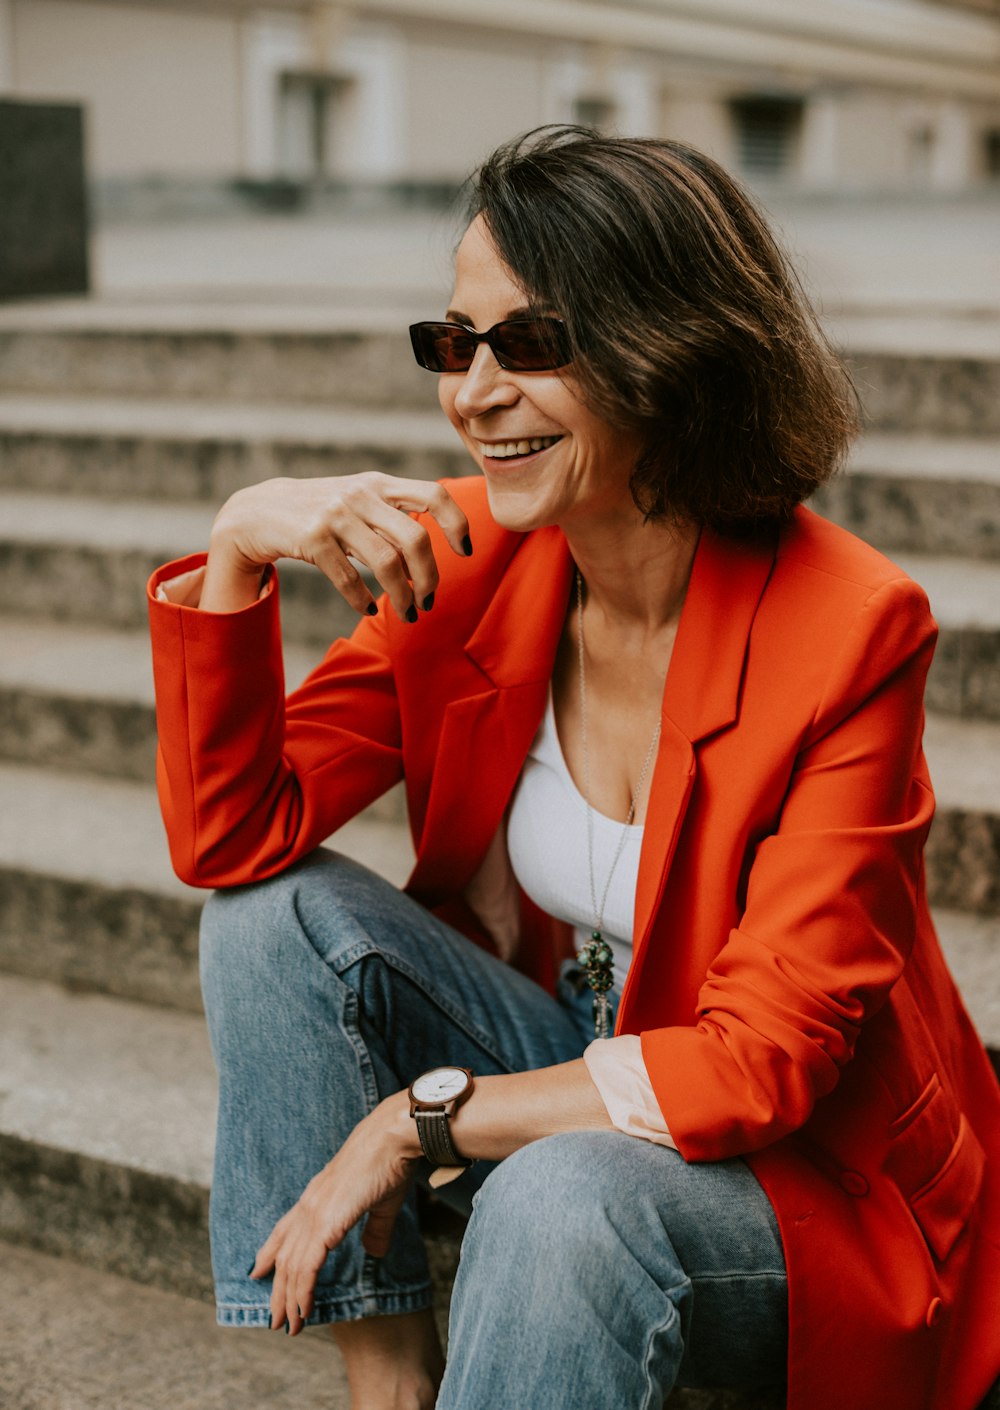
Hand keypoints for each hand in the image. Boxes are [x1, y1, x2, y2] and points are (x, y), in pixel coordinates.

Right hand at [202, 472, 470, 618]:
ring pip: (387, 563)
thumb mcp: (358, 501)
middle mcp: (361, 494)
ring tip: (407, 613)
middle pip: (415, 539)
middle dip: (429, 577)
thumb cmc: (321, 512)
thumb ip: (393, 516)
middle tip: (428, 600)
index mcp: (380, 483)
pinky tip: (369, 610)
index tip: (464, 553)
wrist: (258, 511)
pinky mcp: (312, 537)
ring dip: (402, 596)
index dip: (457, 524)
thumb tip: (428, 557)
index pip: (434, 495)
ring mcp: (336, 514)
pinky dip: (364, 600)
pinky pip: (350, 578)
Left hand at [249, 1095, 420, 1334]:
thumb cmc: (390, 1161)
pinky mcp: (326, 1222)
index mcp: (319, 1195)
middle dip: (278, 1289)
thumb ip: (376, 1227)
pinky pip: (307, 1266)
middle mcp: (310, 1204)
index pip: (286, 1229)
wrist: (392, 1137)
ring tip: (289, 1325)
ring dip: (289, 1299)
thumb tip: (374, 1250)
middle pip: (284, 1254)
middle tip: (275, 1318)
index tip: (258, 1271)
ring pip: (292, 1266)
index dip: (270, 1252)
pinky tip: (303, 1310)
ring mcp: (315, 1213)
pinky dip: (302, 1291)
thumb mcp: (381, 1201)